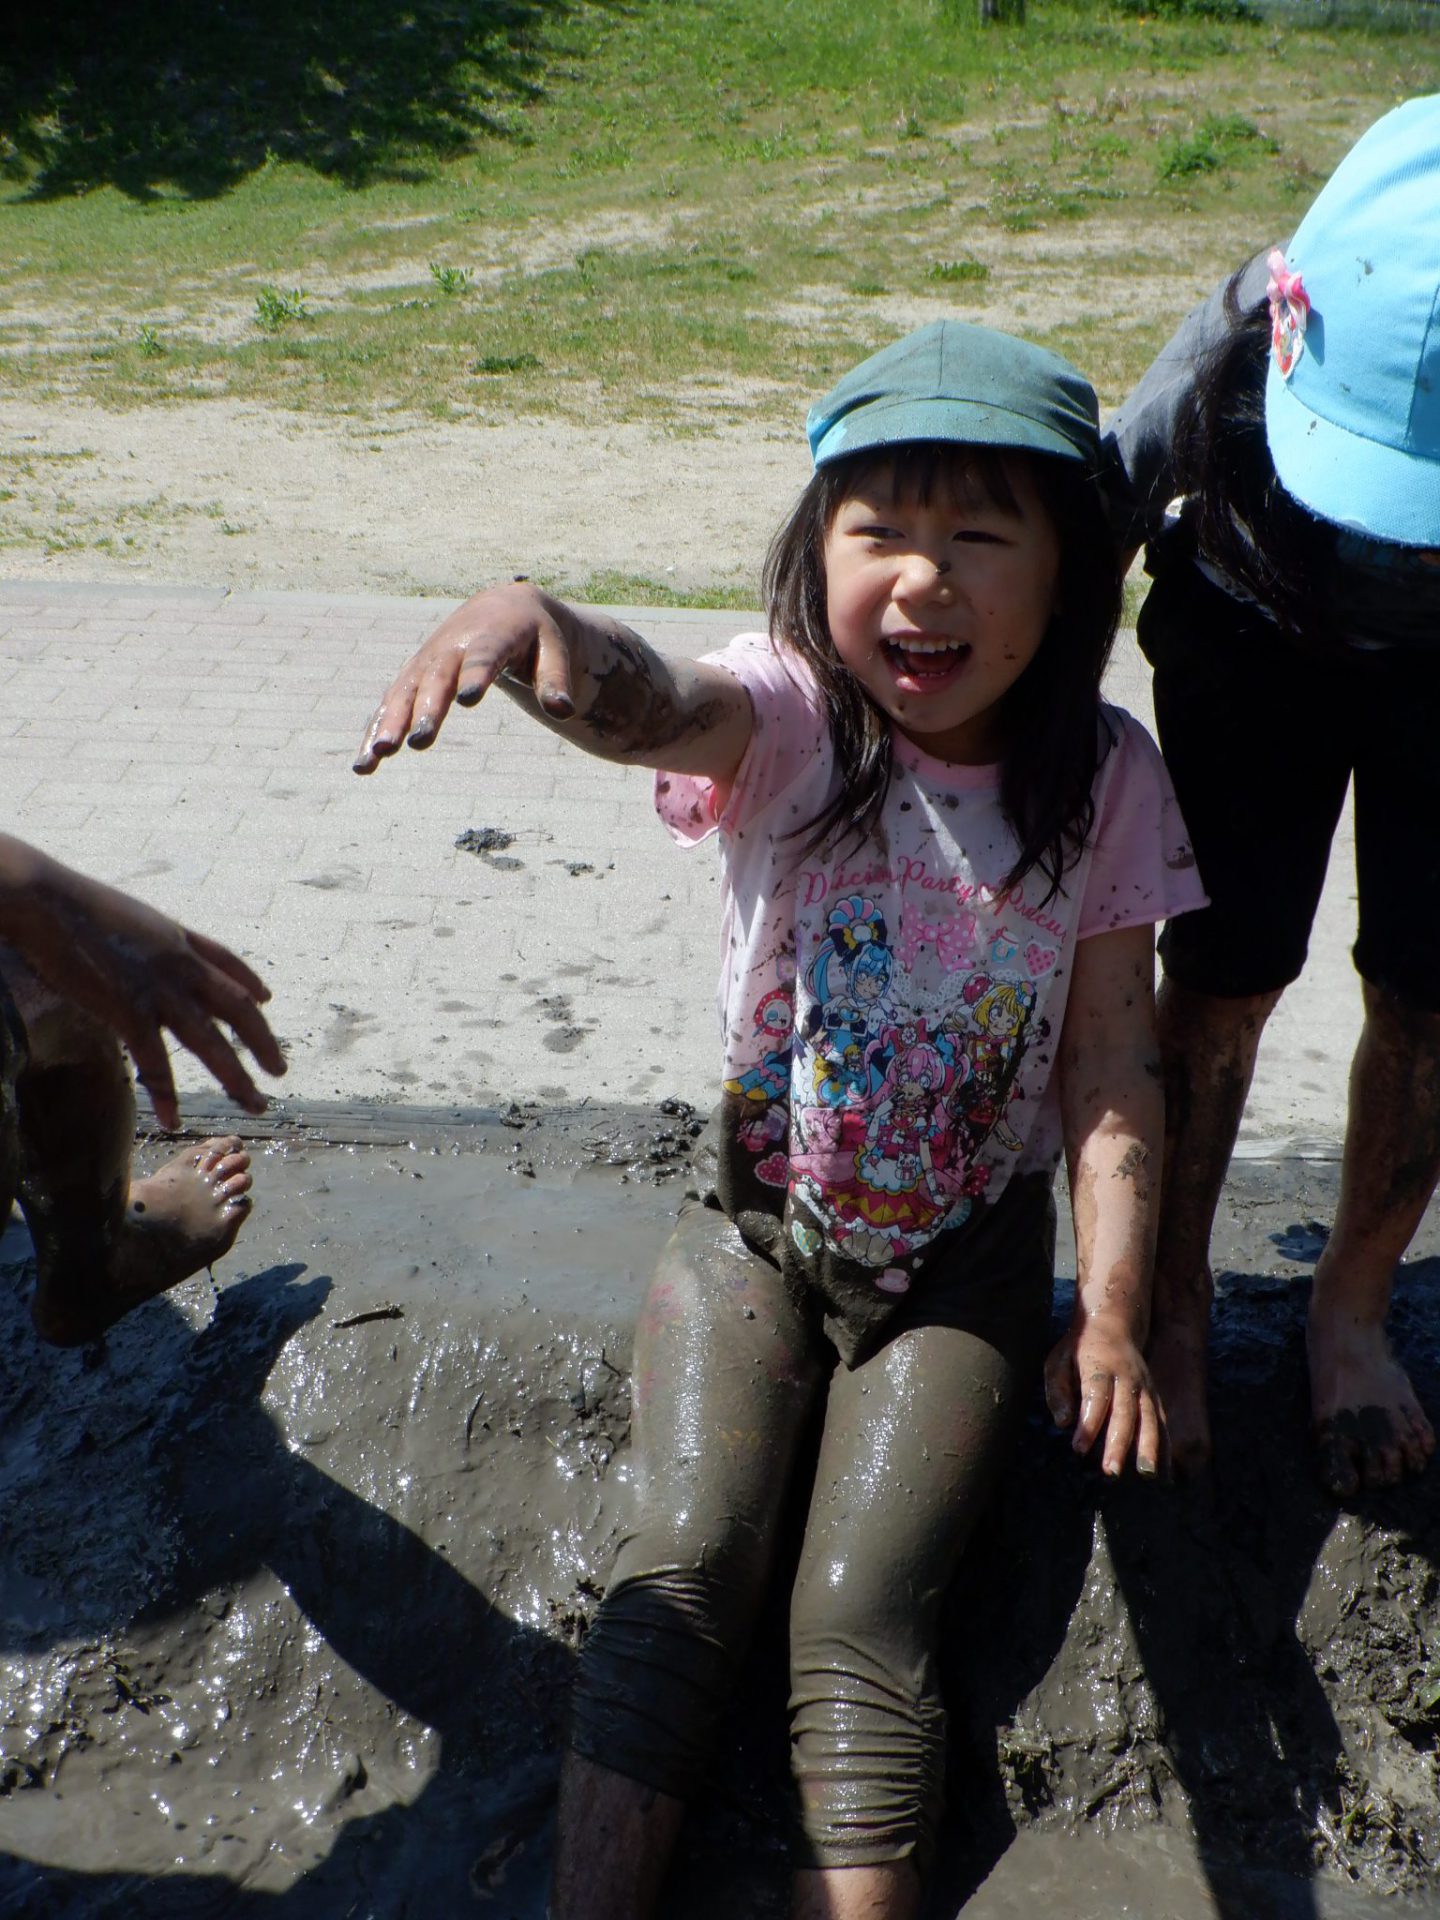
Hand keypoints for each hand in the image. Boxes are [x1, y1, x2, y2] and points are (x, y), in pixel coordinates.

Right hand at [3, 844, 285, 1130]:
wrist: (47, 900)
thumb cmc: (70, 905)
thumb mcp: (124, 917)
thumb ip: (142, 938)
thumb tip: (137, 948)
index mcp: (177, 938)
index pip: (227, 960)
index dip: (250, 981)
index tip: (267, 999)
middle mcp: (181, 964)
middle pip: (237, 1008)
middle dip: (262, 1041)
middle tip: (278, 1070)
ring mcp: (160, 989)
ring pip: (211, 1042)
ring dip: (236, 1077)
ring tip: (255, 1104)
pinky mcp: (130, 1010)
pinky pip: (157, 1062)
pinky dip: (166, 1094)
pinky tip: (174, 1119)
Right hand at [353, 582, 576, 772]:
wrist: (502, 608)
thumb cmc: (534, 635)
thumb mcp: (554, 651)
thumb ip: (556, 680)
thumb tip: (563, 712)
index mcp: (491, 635)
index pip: (482, 656)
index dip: (475, 675)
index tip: (468, 699)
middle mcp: (451, 647)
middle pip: (435, 680)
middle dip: (424, 711)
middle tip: (417, 742)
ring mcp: (427, 662)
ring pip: (403, 694)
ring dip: (387, 726)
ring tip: (375, 760)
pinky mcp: (413, 677)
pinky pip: (391, 704)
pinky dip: (376, 731)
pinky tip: (365, 765)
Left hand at [1044, 1313, 1166, 1478]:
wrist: (1113, 1324)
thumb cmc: (1079, 1348)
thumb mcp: (1058, 1360)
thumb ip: (1058, 1391)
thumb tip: (1064, 1422)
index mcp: (1099, 1365)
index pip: (1095, 1396)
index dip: (1088, 1423)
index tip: (1079, 1449)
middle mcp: (1126, 1376)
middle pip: (1125, 1411)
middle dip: (1119, 1443)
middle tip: (1111, 1471)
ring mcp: (1144, 1385)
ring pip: (1150, 1418)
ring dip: (1148, 1447)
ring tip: (1145, 1474)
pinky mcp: (1154, 1394)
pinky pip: (1161, 1421)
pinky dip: (1164, 1444)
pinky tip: (1163, 1468)